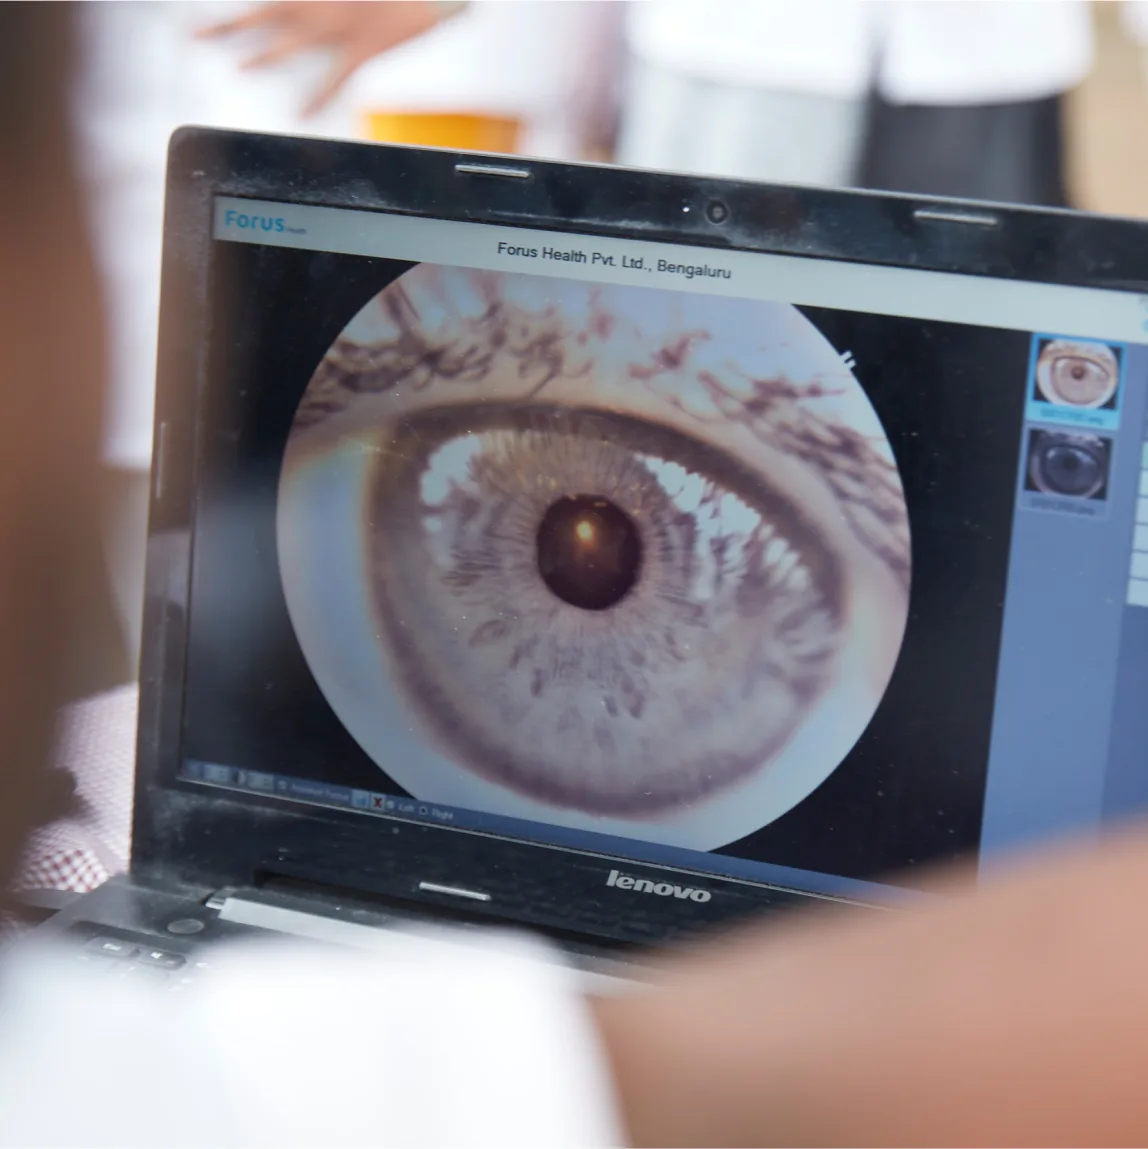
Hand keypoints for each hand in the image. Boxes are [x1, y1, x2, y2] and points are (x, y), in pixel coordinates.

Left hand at [198, 2, 452, 115]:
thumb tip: (294, 5)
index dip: (231, 10)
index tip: (197, 19)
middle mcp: (321, 2)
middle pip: (264, 15)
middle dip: (227, 26)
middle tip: (193, 36)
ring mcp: (343, 26)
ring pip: (294, 43)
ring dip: (264, 55)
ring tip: (237, 67)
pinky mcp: (367, 46)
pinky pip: (338, 76)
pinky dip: (319, 95)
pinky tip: (300, 114)